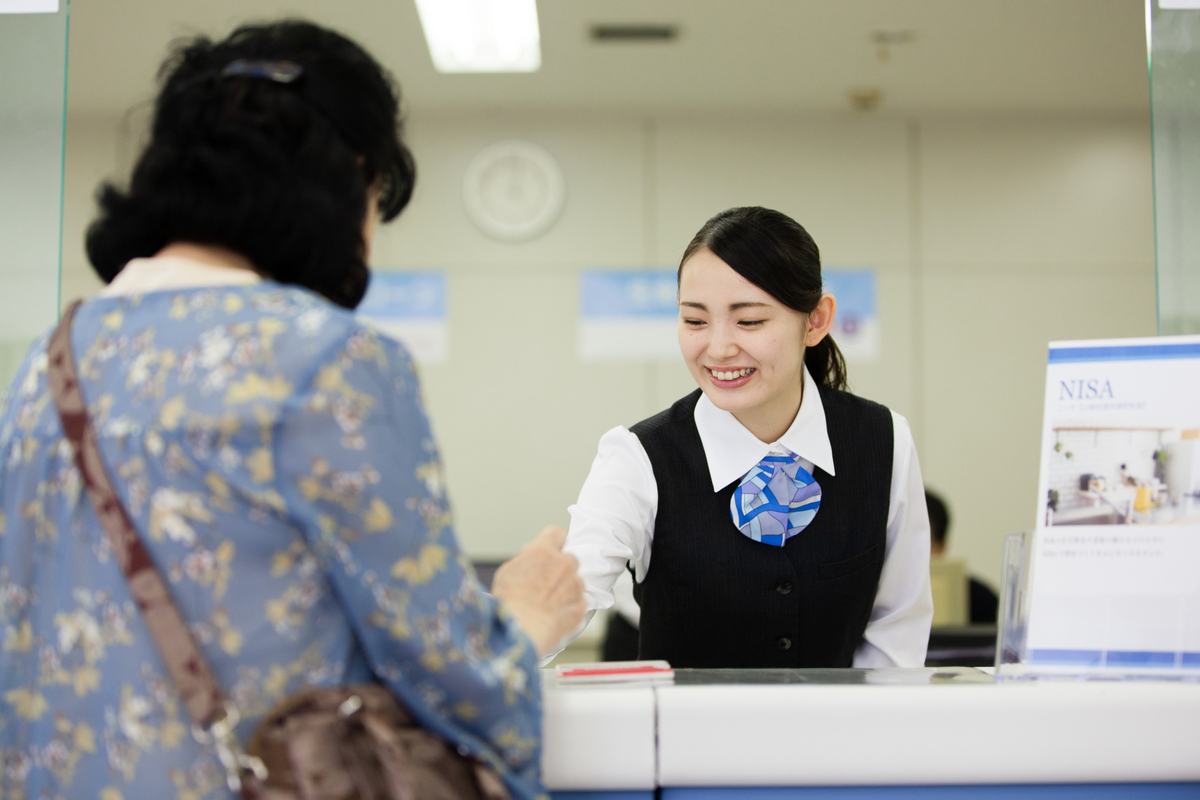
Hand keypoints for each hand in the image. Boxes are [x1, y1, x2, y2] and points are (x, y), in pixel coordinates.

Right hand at [492, 526, 585, 657]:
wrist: (521, 629)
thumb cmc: (509, 602)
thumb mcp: (508, 571)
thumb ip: (527, 559)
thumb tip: (532, 557)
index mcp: (544, 551)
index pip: (557, 533)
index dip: (554, 542)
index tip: (551, 550)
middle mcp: (563, 564)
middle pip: (569, 559)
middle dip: (561, 568)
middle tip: (547, 582)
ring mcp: (574, 585)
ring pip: (576, 581)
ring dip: (567, 588)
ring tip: (549, 602)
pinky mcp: (580, 606)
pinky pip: (579, 602)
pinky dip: (570, 607)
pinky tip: (555, 614)